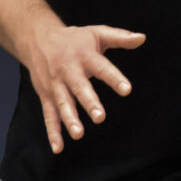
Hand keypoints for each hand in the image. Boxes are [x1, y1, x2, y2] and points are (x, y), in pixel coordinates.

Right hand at [25, 21, 145, 153]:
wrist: (38, 38)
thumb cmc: (74, 39)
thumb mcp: (97, 32)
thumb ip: (120, 37)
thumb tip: (142, 38)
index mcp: (85, 56)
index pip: (101, 67)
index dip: (114, 78)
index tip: (126, 89)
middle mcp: (69, 71)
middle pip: (79, 87)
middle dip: (89, 102)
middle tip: (100, 117)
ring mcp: (56, 84)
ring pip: (62, 103)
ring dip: (69, 119)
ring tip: (78, 133)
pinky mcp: (46, 95)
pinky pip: (49, 115)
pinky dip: (52, 132)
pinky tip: (58, 147)